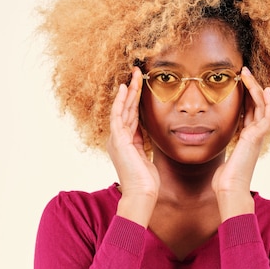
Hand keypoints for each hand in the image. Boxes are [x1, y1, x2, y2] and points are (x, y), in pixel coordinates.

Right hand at [107, 67, 159, 225]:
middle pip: (126, 109)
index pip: (131, 116)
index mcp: (126, 143)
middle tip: (138, 73)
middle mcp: (119, 139)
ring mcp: (117, 139)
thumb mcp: (148, 158)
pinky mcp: (119, 141)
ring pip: (122, 109)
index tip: (141, 86)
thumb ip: (146, 145)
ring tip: (135, 75)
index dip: (136, 101)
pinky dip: (122, 102)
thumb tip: (152, 136)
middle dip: (132, 91)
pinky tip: (125, 89)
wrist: (142, 195)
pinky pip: (118, 116)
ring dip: (129, 91)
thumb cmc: (147, 183)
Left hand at [212, 67, 269, 220]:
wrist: (229, 190)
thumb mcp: (218, 160)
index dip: (247, 100)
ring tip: (247, 74)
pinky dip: (266, 101)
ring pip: (263, 106)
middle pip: (258, 107)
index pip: (250, 115)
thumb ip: (216, 151)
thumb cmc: (223, 182)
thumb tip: (203, 147)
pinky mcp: (258, 136)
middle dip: (252, 89)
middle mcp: (255, 137)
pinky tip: (262, 89)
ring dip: (256, 89)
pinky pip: (267, 114)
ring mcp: (258, 136)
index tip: (241, 87)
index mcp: (246, 141)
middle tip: (244, 74)